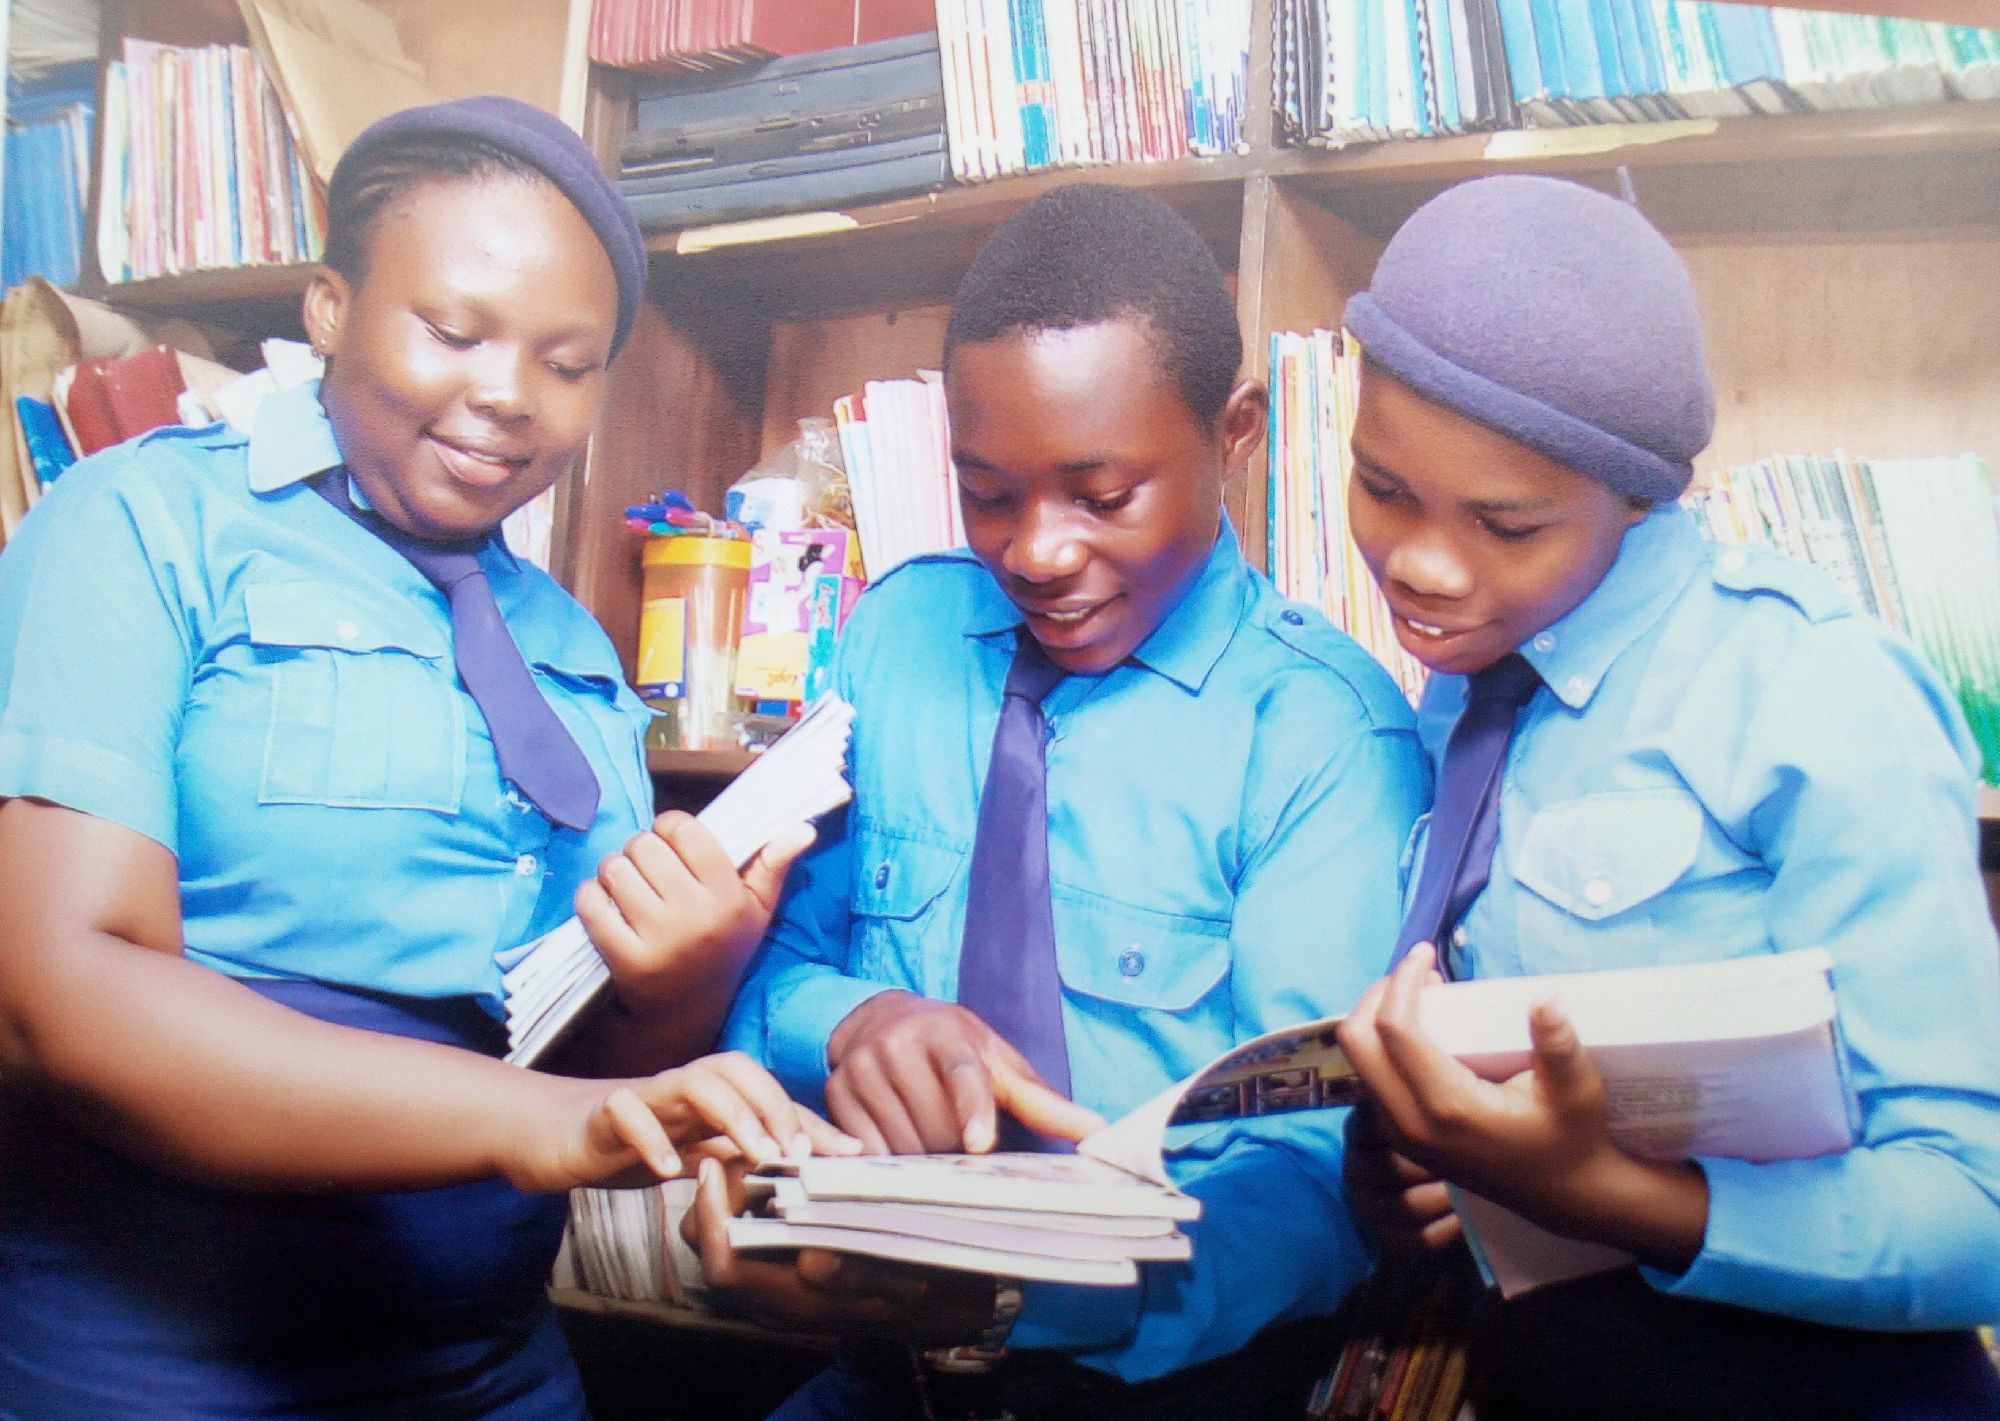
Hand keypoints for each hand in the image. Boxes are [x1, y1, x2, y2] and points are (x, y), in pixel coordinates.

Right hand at [502, 1050, 858, 1193]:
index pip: (770, 1095)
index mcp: (712, 1095)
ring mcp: (646, 1095)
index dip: (810, 1122)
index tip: (848, 1156)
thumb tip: (808, 1172)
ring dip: (731, 1115)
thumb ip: (747, 1158)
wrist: (558, 1134)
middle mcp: (684, 1086)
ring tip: (755, 1155)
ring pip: (694, 1081)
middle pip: (738, 1068)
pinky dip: (653, 1139)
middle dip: (774, 1105)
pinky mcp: (605, 1113)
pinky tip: (672, 1171)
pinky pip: (629, 1113)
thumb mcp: (699, 1154)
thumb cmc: (638, 1142)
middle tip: (798, 1154)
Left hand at [577, 812, 814, 1018]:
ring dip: (615, 871)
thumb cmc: (722, 946)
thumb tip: (804, 830)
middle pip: (645, 845)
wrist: (686, 1010)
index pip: (685, 830)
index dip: (671, 828)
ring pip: (615, 869)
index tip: (673, 844)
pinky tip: (607, 907)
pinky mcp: (624, 958)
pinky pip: (591, 902)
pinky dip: (591, 896)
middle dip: (641, 850)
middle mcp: (696, 917)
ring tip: (629, 887)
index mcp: (729, 898)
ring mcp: (659, 939)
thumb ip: (774, 865)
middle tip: (649, 869)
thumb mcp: (756, 909)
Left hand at [684, 1155, 996, 1342]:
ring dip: (727, 1197)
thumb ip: (861, 1276)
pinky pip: (741, 1235)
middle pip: (710, 1252)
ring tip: (755, 1157)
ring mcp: (774, 1289)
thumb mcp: (910, 1280)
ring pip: (720, 1241)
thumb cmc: (929, 1282)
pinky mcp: (780, 1271)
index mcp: (798, 1307)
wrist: (942, 1301)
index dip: (711, 1218)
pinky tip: (772, 1173)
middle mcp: (775, 1303)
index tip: (719, 1164)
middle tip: (738, 1151)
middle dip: (712, 1198)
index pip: (725, 1268)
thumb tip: (811, 1264)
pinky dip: (744, 1202)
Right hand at [825, 992, 1104, 1153]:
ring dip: (922, 1153)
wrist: (884, 1018)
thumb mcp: (997, 1063)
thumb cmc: (953, 1046)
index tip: (980, 1143)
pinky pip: (868, 1151)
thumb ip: (1042, 1100)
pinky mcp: (835, 1091)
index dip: (973, 1109)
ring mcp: (861, 1066)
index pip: (963, 1074)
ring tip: (925, 1125)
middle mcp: (897, 1042)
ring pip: (902, 1144)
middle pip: (936, 1127)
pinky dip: (889, 1156)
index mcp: (946, 1031)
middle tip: (955, 1129)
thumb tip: (1099, 1131)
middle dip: (952, 1143)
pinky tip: (897, 1134)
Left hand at [1335, 945, 1706, 1268]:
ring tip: (1421, 994)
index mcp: (1448, 1108)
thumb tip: (1544, 996)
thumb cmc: (1573, 1139)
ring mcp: (1400, 1135)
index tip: (1427, 953)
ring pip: (1357, 1062)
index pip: (1395, 1031)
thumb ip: (1560, 1044)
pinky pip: (1370, 1078)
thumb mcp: (1579, 1091)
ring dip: (1376, 1018)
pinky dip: (1380, 1044)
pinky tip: (1417, 1027)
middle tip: (1419, 973)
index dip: (1403, 981)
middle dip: (1378, 995)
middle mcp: (1411, 1124)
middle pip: (1356, 1042)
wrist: (1563, 1196)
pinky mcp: (1401, 1137)